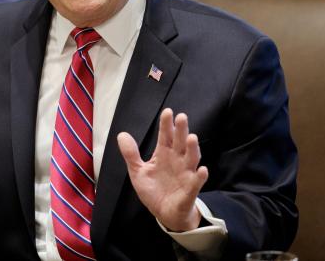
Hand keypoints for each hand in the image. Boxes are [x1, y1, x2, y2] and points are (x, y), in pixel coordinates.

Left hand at [117, 108, 207, 231]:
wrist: (164, 213)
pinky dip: (200, 176)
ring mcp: (186, 174)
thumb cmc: (154, 190)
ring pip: (191, 158)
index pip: (166, 136)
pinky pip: (196, 182)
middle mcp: (177, 160)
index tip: (167, 111)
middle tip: (181, 117)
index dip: (166, 124)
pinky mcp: (190, 189)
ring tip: (192, 138)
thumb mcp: (138, 171)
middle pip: (180, 142)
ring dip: (193, 149)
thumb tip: (122, 134)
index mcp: (164, 154)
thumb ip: (131, 154)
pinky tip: (202, 170)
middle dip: (181, 130)